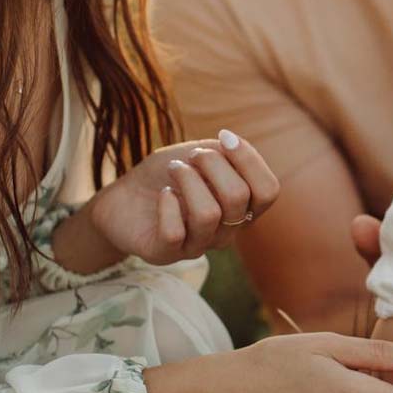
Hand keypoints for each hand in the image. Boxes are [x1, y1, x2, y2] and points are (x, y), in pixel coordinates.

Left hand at [77, 130, 279, 267]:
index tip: (223, 137)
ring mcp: (197, 246)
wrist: (124, 195)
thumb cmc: (168, 173)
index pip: (268, 191)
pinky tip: (163, 195)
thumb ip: (225, 152)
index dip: (249, 160)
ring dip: (188, 180)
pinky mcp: (166, 254)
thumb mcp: (201, 153)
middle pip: (238, 197)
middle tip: (191, 156)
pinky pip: (175, 232)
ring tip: (174, 170)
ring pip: (209, 215)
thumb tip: (232, 142)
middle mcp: (226, 231)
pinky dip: (167, 204)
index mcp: (242, 208)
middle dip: (212, 164)